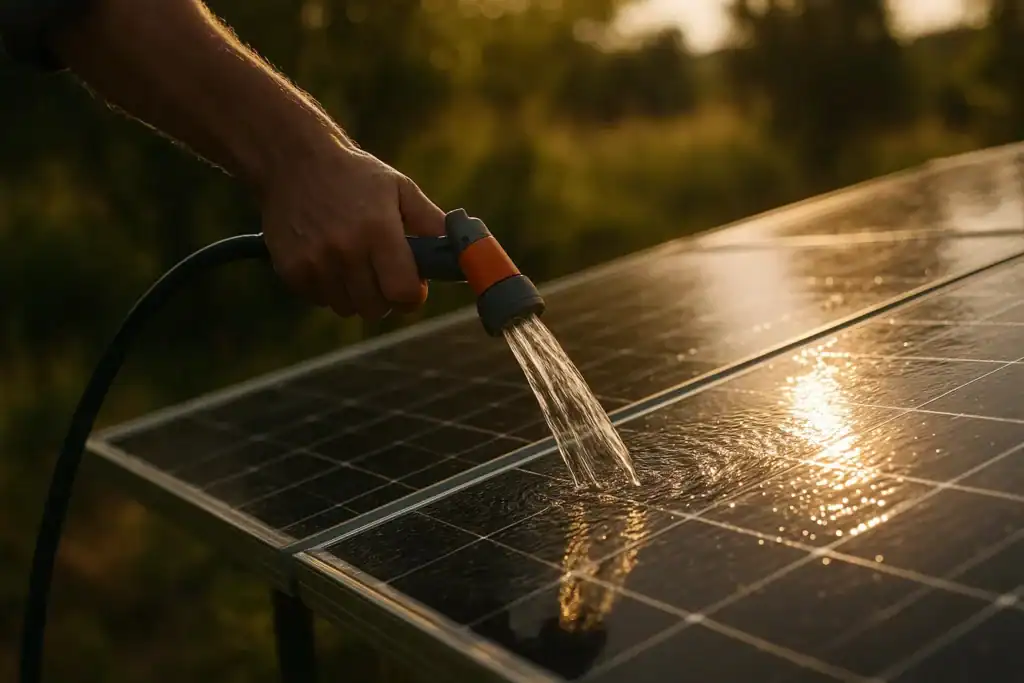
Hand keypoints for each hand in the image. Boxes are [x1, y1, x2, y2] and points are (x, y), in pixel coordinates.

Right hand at [259, 138, 445, 319]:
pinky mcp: (291, 270)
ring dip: (356, 294)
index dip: (412, 296)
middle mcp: (345, 250)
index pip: (402, 293)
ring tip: (354, 262)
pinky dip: (329, 288)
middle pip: (376, 308)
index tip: (412, 285)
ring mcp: (315, 262)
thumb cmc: (356, 176)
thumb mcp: (400, 189)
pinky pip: (321, 300)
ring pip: (348, 308)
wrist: (294, 160)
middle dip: (386, 297)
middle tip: (383, 273)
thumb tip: (464, 252)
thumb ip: (432, 223)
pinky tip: (329, 260)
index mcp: (378, 230)